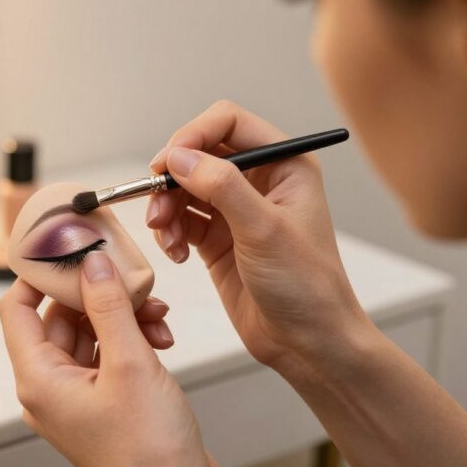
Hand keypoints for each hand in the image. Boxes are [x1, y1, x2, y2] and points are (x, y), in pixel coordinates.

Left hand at [0, 253, 223, 466]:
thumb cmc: (149, 452)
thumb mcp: (130, 363)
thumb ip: (109, 306)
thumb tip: (91, 264)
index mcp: (39, 380)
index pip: (17, 309)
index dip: (37, 275)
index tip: (62, 248)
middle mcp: (50, 388)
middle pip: (59, 317)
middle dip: (97, 295)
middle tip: (128, 278)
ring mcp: (76, 396)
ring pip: (90, 333)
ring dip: (123, 316)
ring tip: (156, 314)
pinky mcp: (103, 401)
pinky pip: (108, 354)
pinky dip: (132, 339)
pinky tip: (161, 337)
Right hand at [147, 100, 368, 367]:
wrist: (309, 344)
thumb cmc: (307, 287)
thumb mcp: (264, 230)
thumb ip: (221, 186)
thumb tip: (178, 157)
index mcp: (285, 164)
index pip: (228, 122)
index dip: (192, 135)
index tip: (167, 164)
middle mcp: (260, 180)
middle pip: (198, 154)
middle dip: (172, 179)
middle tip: (157, 207)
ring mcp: (236, 209)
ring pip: (184, 187)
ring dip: (166, 209)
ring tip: (166, 238)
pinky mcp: (218, 238)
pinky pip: (180, 220)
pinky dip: (169, 232)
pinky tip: (177, 255)